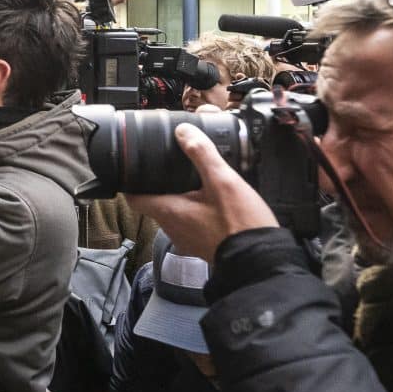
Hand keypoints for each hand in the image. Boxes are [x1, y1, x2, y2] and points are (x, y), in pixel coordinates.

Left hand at [122, 122, 277, 261]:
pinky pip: (190, 222)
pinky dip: (193, 208)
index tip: (133, 167)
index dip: (130, 181)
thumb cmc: (241, 224)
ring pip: (173, 212)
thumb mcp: (222, 181)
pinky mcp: (202, 243)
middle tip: (167, 164)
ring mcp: (187, 238)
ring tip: (191, 177)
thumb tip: (183, 131)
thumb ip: (202, 154)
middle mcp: (172, 228)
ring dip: (178, 195)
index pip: (133, 197)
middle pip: (154, 202)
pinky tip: (210, 198)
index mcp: (169, 212)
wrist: (262, 260)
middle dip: (158, 183)